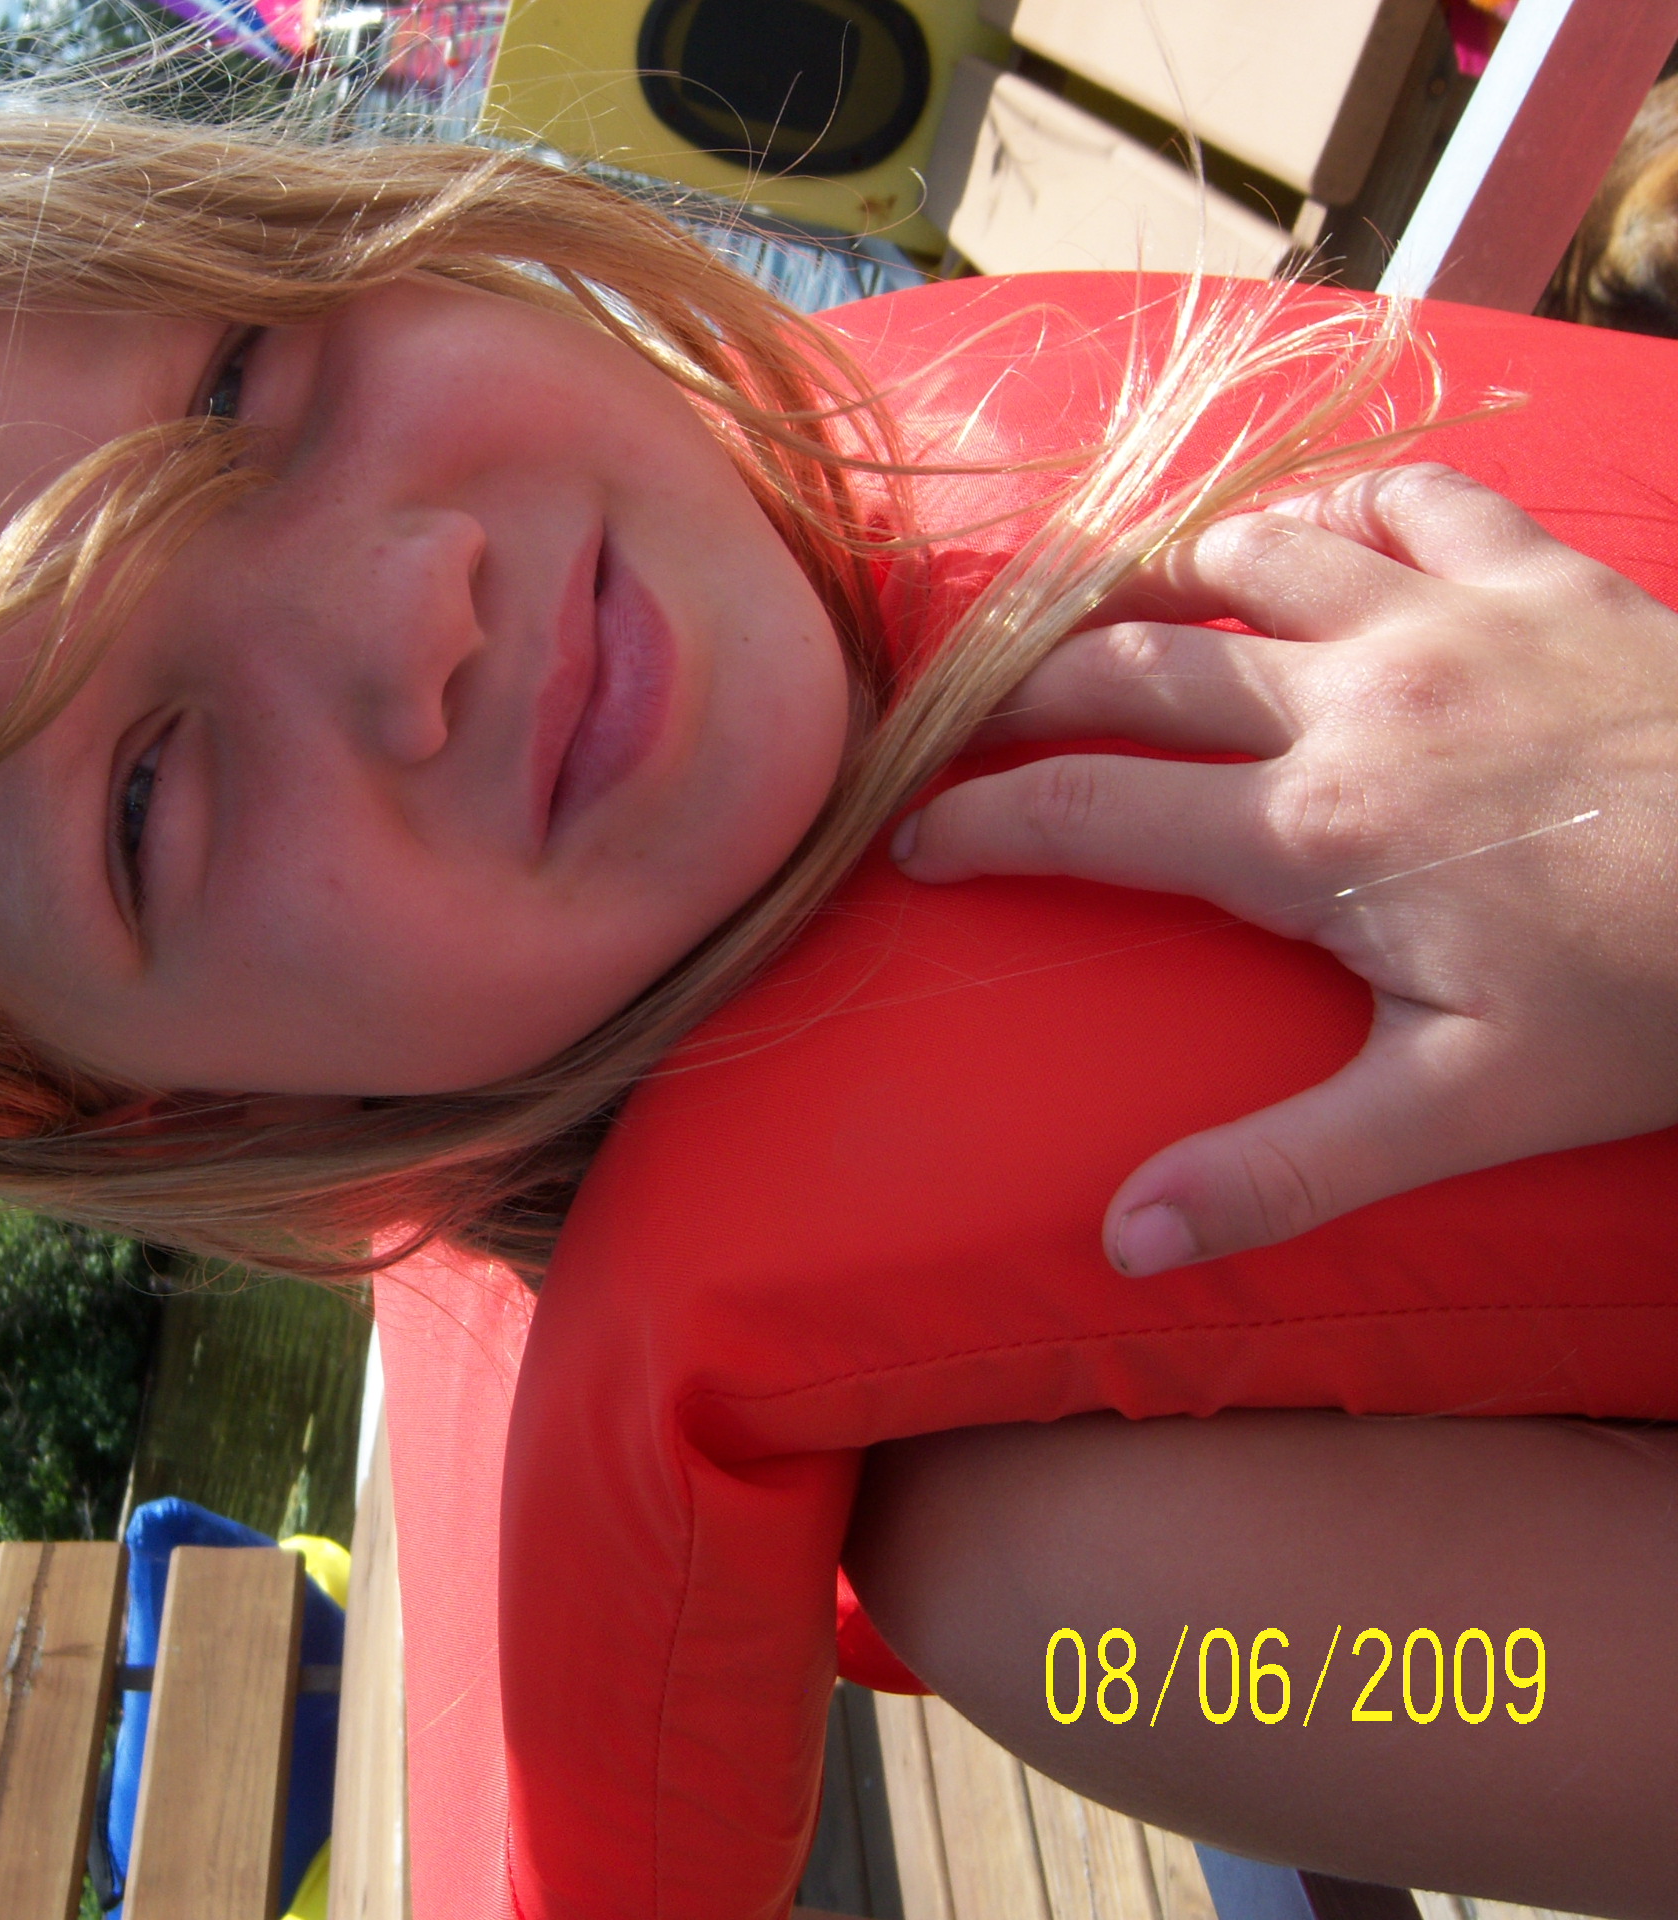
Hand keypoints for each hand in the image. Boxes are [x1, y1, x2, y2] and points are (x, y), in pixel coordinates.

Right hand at [889, 464, 1677, 1274]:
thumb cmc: (1656, 998)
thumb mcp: (1469, 1109)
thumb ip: (1287, 1170)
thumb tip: (1127, 1240)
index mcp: (1307, 835)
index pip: (1080, 813)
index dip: (974, 825)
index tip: (916, 844)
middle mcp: (1347, 701)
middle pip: (1130, 665)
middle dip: (1024, 691)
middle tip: (973, 724)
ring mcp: (1442, 618)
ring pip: (1242, 555)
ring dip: (1150, 576)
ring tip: (1095, 609)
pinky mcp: (1537, 574)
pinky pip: (1404, 497)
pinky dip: (1331, 503)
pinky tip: (1303, 533)